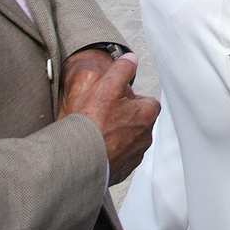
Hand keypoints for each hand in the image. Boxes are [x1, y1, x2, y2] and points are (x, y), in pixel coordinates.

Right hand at [57, 51, 159, 185]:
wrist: (79, 160)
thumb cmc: (93, 124)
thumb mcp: (106, 86)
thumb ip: (122, 69)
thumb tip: (131, 59)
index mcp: (145, 116)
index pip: (150, 103)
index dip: (135, 99)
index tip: (120, 99)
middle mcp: (145, 138)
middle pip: (140, 122)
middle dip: (127, 117)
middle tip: (106, 114)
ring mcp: (134, 155)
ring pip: (131, 140)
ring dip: (120, 135)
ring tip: (99, 131)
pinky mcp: (123, 170)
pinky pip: (121, 157)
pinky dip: (112, 152)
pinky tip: (97, 147)